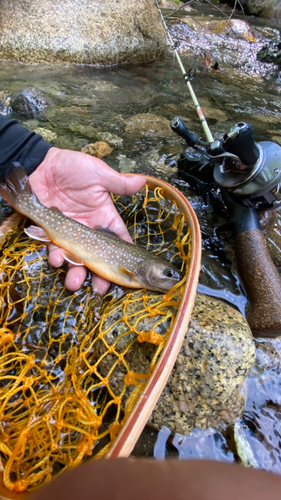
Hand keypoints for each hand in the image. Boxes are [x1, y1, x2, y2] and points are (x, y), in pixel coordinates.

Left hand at [29, 147, 145, 293]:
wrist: (40, 164)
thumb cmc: (72, 167)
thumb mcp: (98, 173)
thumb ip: (118, 182)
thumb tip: (143, 181)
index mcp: (104, 217)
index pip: (119, 240)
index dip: (124, 257)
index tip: (130, 274)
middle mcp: (89, 229)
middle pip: (97, 258)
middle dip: (98, 275)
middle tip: (99, 289)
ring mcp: (70, 233)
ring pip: (75, 259)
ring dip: (75, 273)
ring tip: (73, 283)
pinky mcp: (51, 232)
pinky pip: (55, 249)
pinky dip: (55, 256)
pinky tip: (56, 258)